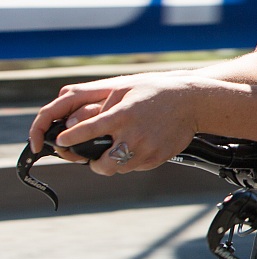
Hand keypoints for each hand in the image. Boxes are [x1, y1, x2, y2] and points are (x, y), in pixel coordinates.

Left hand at [29, 73, 204, 175]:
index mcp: (121, 116)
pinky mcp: (158, 158)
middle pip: (102, 165)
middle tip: (93, 159)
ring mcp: (146, 149)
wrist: (193, 102)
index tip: (62, 142)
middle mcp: (132, 135)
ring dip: (114, 162)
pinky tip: (139, 147)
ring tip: (119, 150)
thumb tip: (81, 122)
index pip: (86, 132)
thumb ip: (103, 105)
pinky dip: (133, 161)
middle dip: (94, 164)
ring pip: (120, 168)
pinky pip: (138, 166)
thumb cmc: (157, 92)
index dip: (70, 139)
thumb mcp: (127, 89)